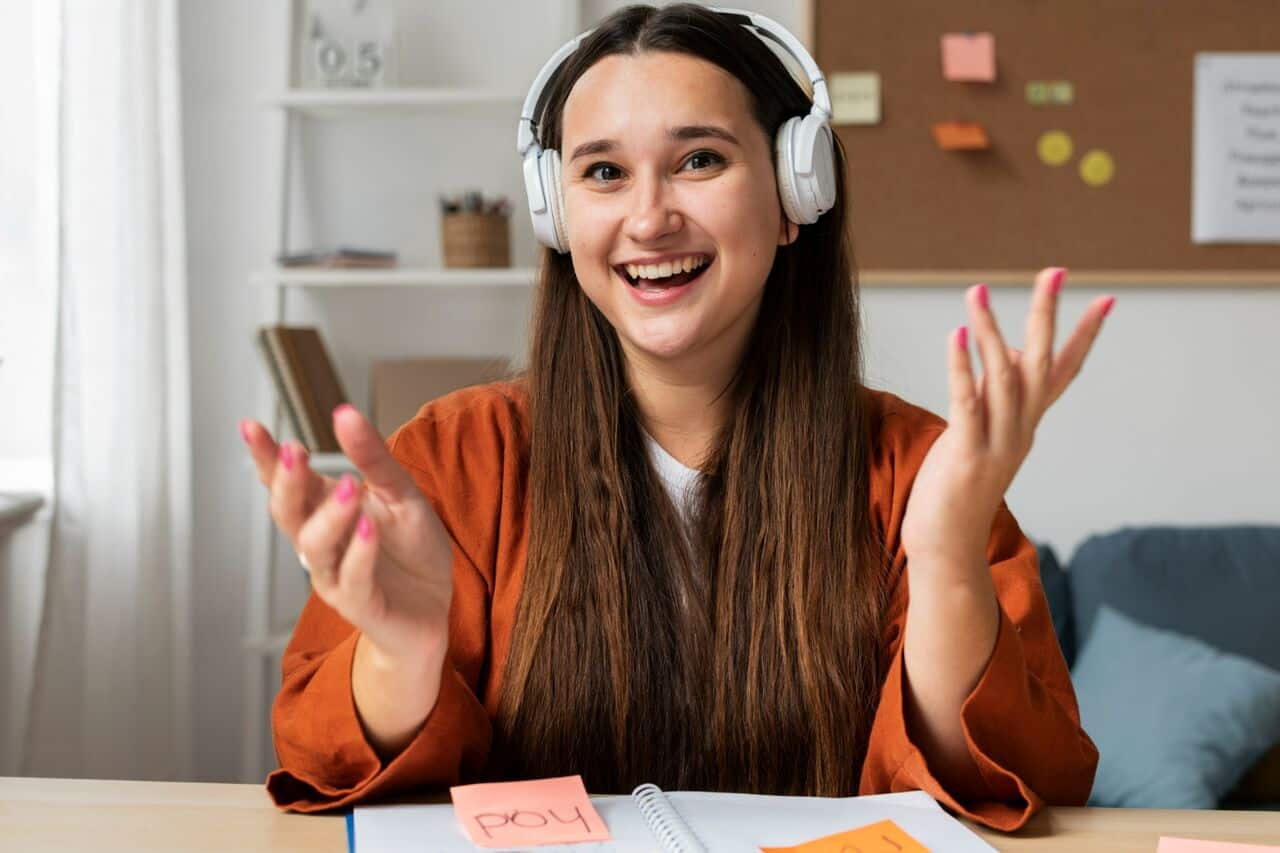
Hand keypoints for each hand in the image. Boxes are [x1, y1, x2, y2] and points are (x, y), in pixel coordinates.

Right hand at [240, 405, 453, 666]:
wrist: (436, 604)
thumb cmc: (412, 549)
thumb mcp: (400, 493)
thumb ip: (372, 459)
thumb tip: (344, 413)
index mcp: (325, 511)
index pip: (286, 483)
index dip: (265, 458)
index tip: (250, 427)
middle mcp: (321, 543)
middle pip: (287, 513)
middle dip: (286, 483)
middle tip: (293, 452)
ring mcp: (335, 576)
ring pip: (314, 547)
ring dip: (328, 515)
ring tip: (349, 487)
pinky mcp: (361, 604)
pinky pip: (352, 579)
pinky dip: (359, 553)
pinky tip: (368, 527)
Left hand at [899, 268, 1115, 569]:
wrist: (946, 545)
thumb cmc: (958, 487)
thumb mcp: (983, 433)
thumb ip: (994, 394)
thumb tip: (1001, 349)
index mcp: (1027, 425)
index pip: (1065, 373)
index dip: (1084, 336)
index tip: (1107, 299)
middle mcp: (1020, 430)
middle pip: (1042, 364)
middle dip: (1048, 316)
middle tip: (1054, 271)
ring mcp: (996, 443)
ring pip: (1003, 377)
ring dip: (990, 331)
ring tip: (976, 291)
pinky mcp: (966, 453)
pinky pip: (968, 403)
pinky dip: (962, 367)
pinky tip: (956, 335)